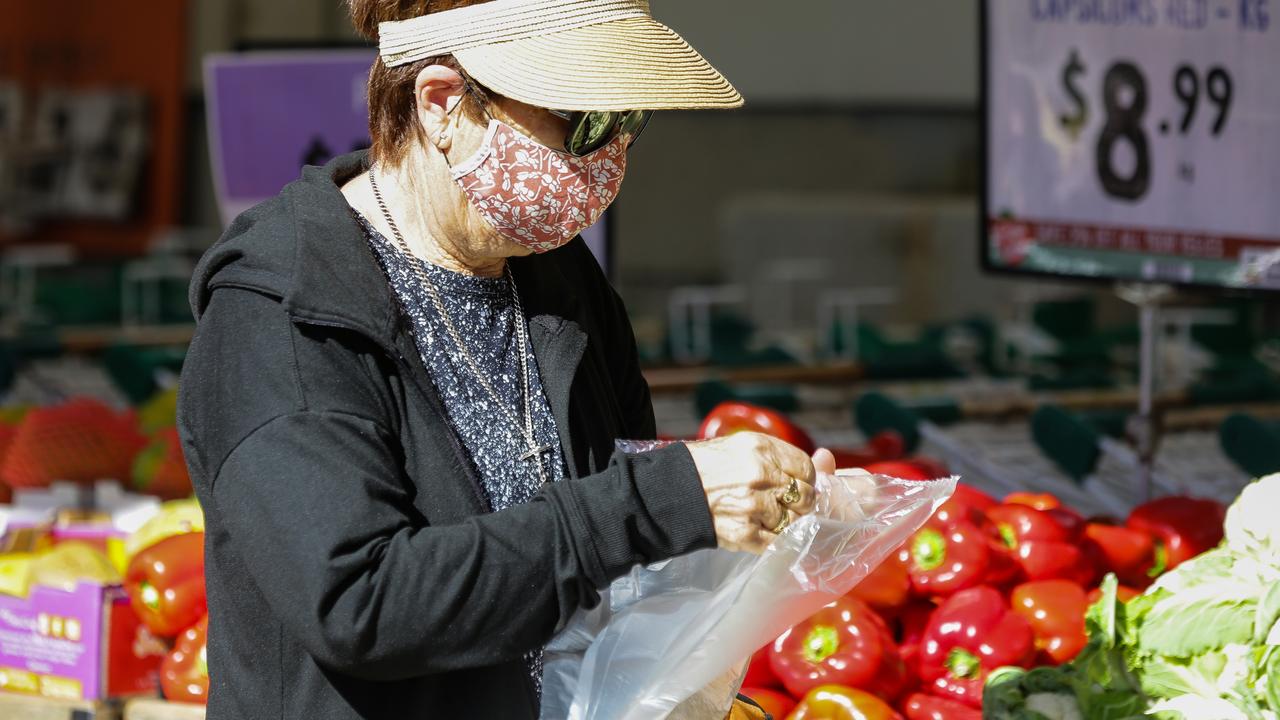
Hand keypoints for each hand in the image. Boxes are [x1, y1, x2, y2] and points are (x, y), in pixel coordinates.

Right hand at [686, 433, 822, 553]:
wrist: (670, 491)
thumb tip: (828, 459)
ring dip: (785, 523)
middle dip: (797, 504)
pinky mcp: (745, 532)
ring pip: (794, 522)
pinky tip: (757, 530)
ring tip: (763, 516)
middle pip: (806, 497)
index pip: (806, 468)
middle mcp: (762, 475)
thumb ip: (786, 457)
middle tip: (779, 503)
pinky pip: (777, 542)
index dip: (803, 479)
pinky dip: (772, 540)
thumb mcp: (745, 448)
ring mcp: (754, 505)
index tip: (791, 484)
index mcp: (762, 448)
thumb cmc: (709, 466)